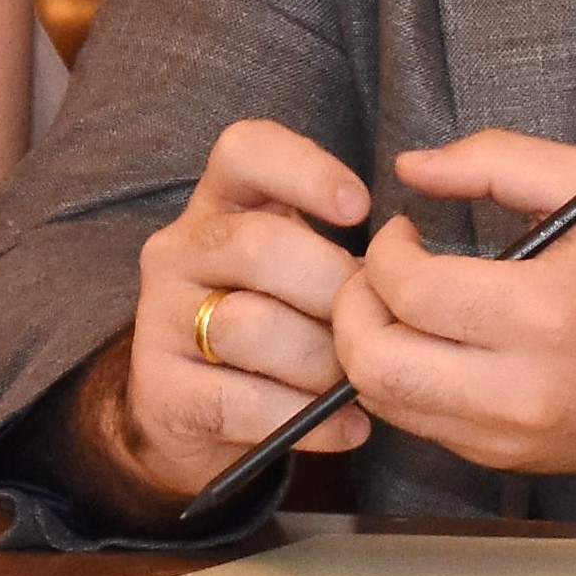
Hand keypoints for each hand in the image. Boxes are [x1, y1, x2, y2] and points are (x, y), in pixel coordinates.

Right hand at [113, 118, 379, 502]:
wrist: (194, 414)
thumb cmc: (281, 322)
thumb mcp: (310, 268)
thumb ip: (352, 248)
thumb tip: (415, 264)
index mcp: (223, 203)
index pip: (244, 150)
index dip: (305, 169)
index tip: (361, 207)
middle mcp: (180, 250)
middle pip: (259, 245)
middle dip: (333, 289)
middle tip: (372, 323)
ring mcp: (160, 321)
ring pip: (248, 326)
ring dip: (321, 362)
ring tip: (354, 382)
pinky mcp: (160, 391)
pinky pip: (241, 401)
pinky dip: (308, 419)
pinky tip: (346, 425)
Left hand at [318, 129, 575, 479]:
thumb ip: (498, 160)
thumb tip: (411, 168)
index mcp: (544, 311)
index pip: (409, 290)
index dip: (383, 252)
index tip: (403, 232)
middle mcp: (520, 387)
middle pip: (374, 360)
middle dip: (352, 307)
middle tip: (377, 275)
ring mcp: (507, 435)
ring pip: (381, 399)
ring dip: (368, 347)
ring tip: (397, 309)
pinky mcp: (501, 460)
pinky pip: (414, 423)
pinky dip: (404, 381)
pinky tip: (430, 346)